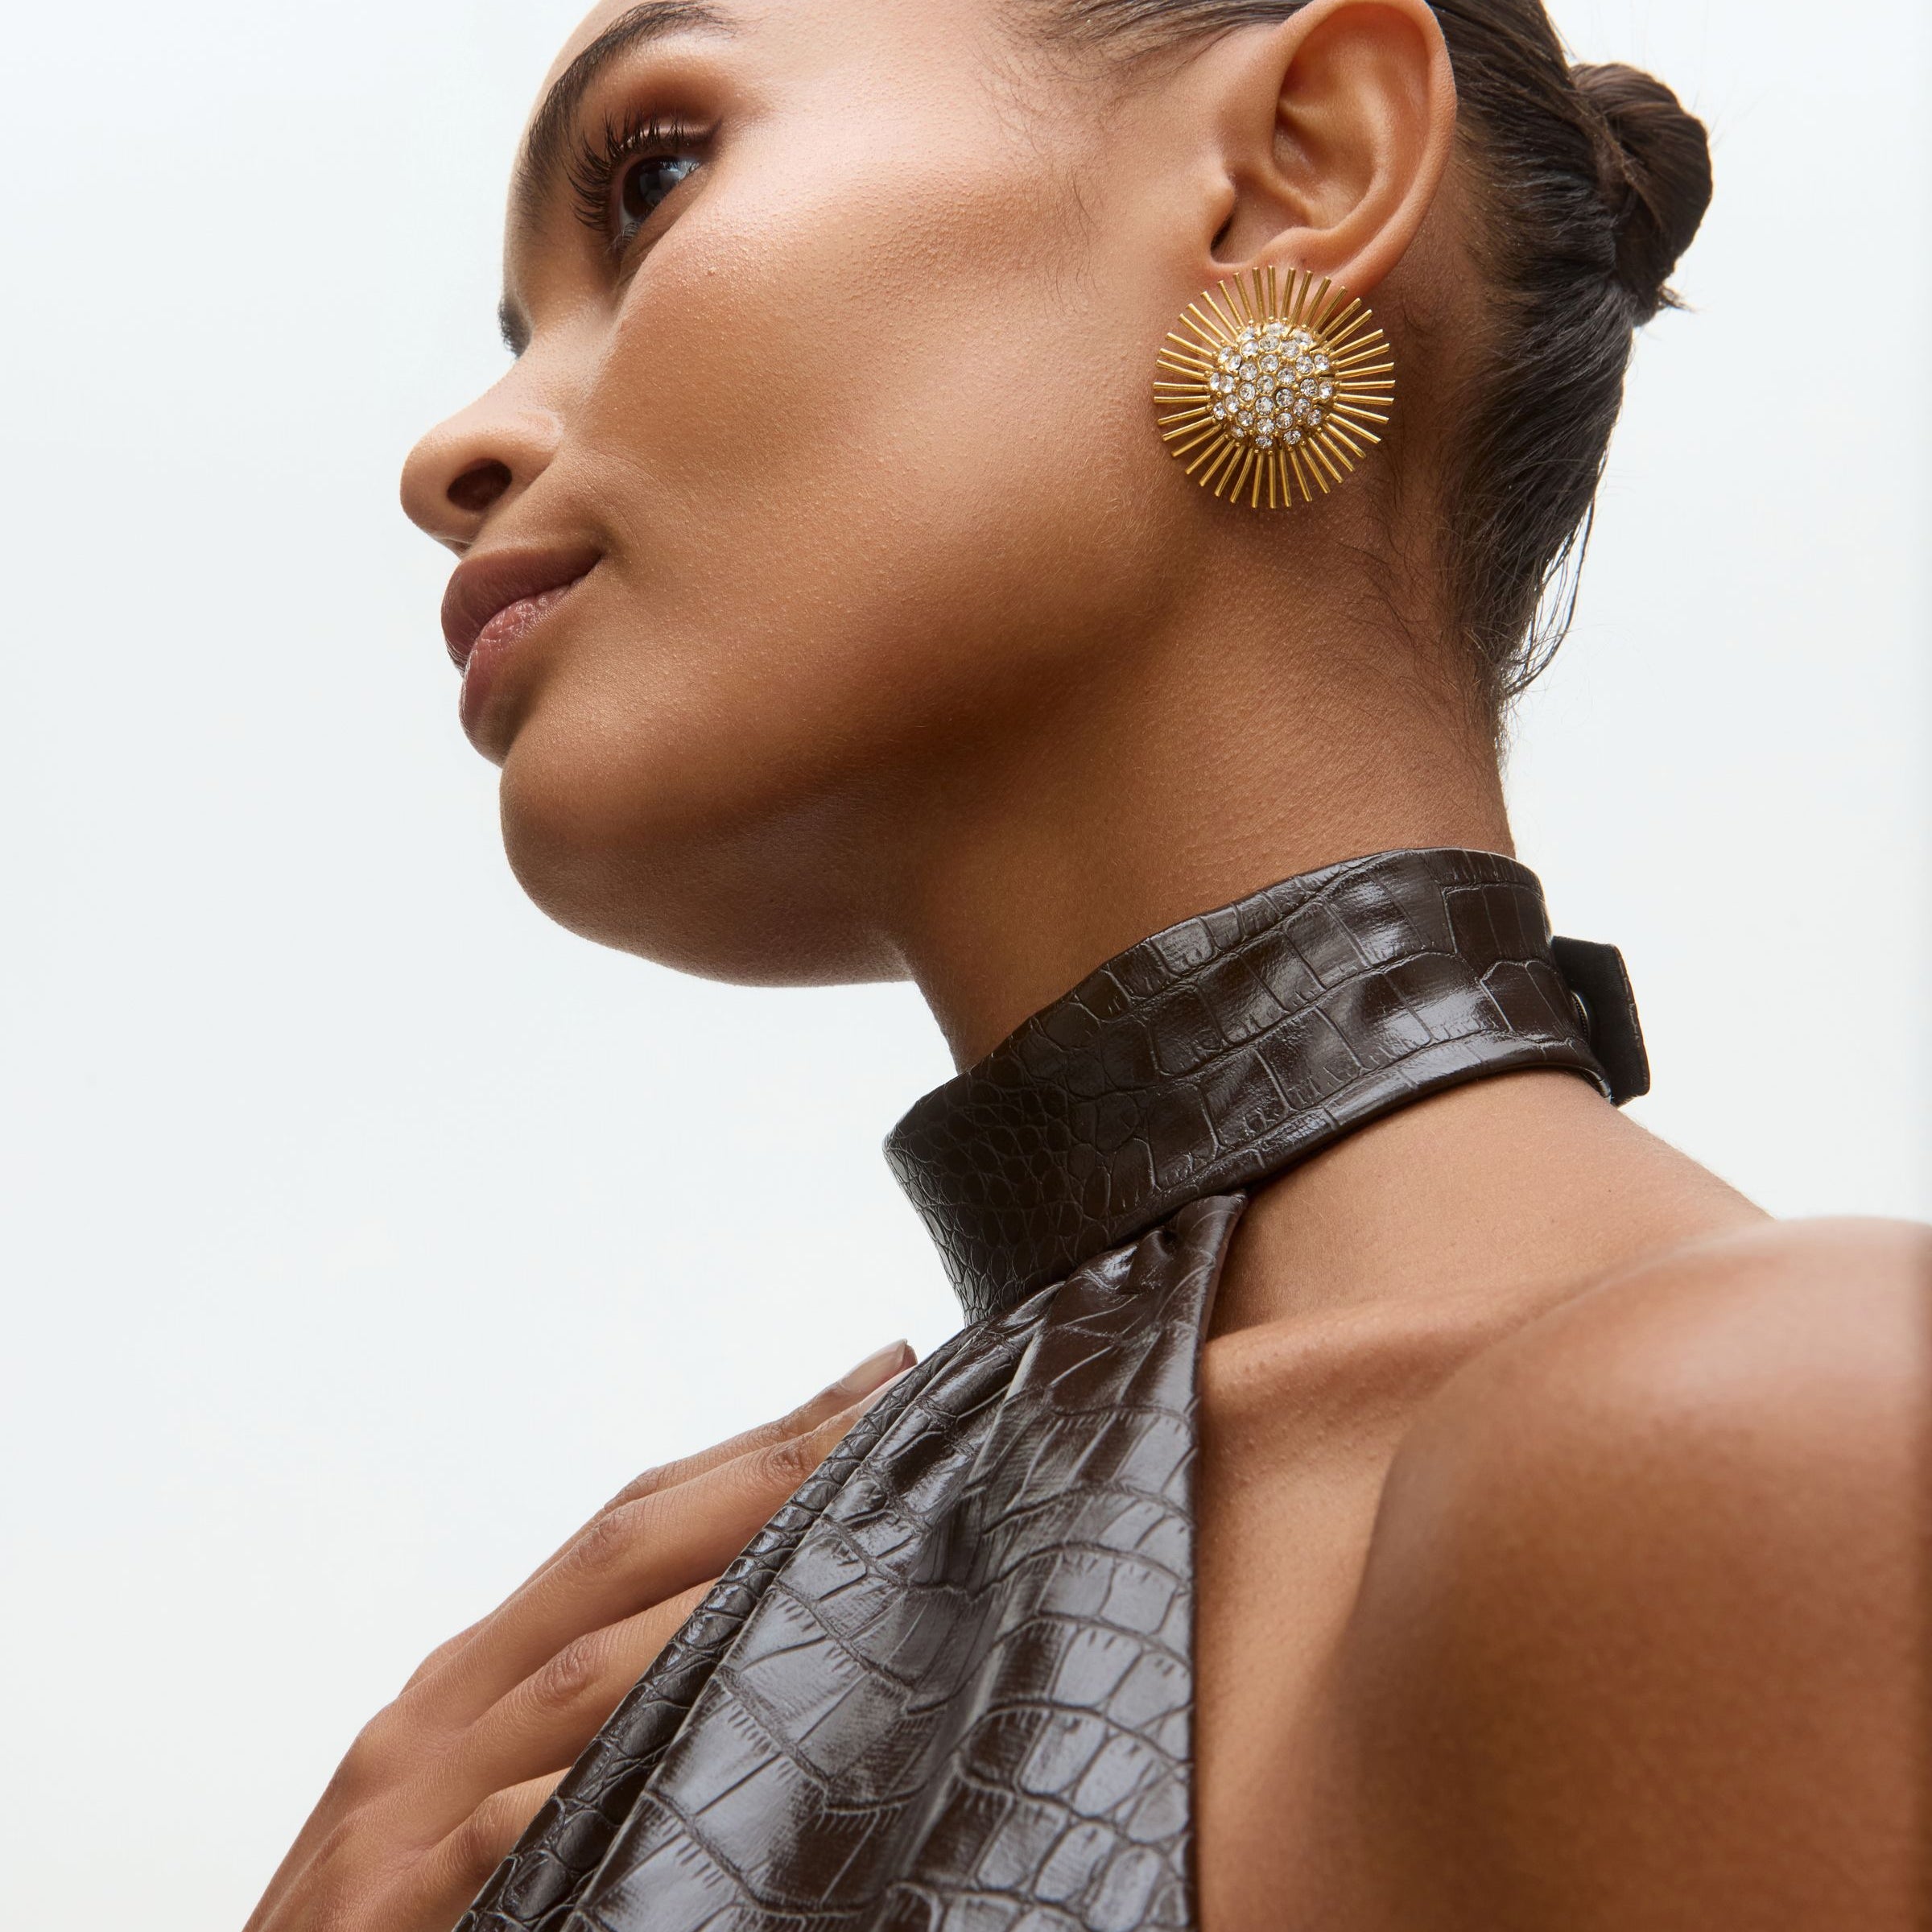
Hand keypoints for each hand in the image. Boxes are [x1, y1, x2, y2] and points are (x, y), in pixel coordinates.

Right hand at [245, 1340, 916, 1931]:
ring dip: (721, 1601)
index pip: (627, 1523)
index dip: (753, 1449)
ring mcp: (408, 1804)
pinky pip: (506, 1833)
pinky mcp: (389, 1908)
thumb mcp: (487, 1789)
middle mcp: (440, 1711)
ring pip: (584, 1678)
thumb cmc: (391, 1917)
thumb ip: (592, 1713)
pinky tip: (684, 1736)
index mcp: (470, 1676)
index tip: (875, 1386)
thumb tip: (750, 1636)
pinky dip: (590, 1783)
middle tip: (895, 1411)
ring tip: (848, 1539)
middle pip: (621, 1555)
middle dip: (768, 1475)